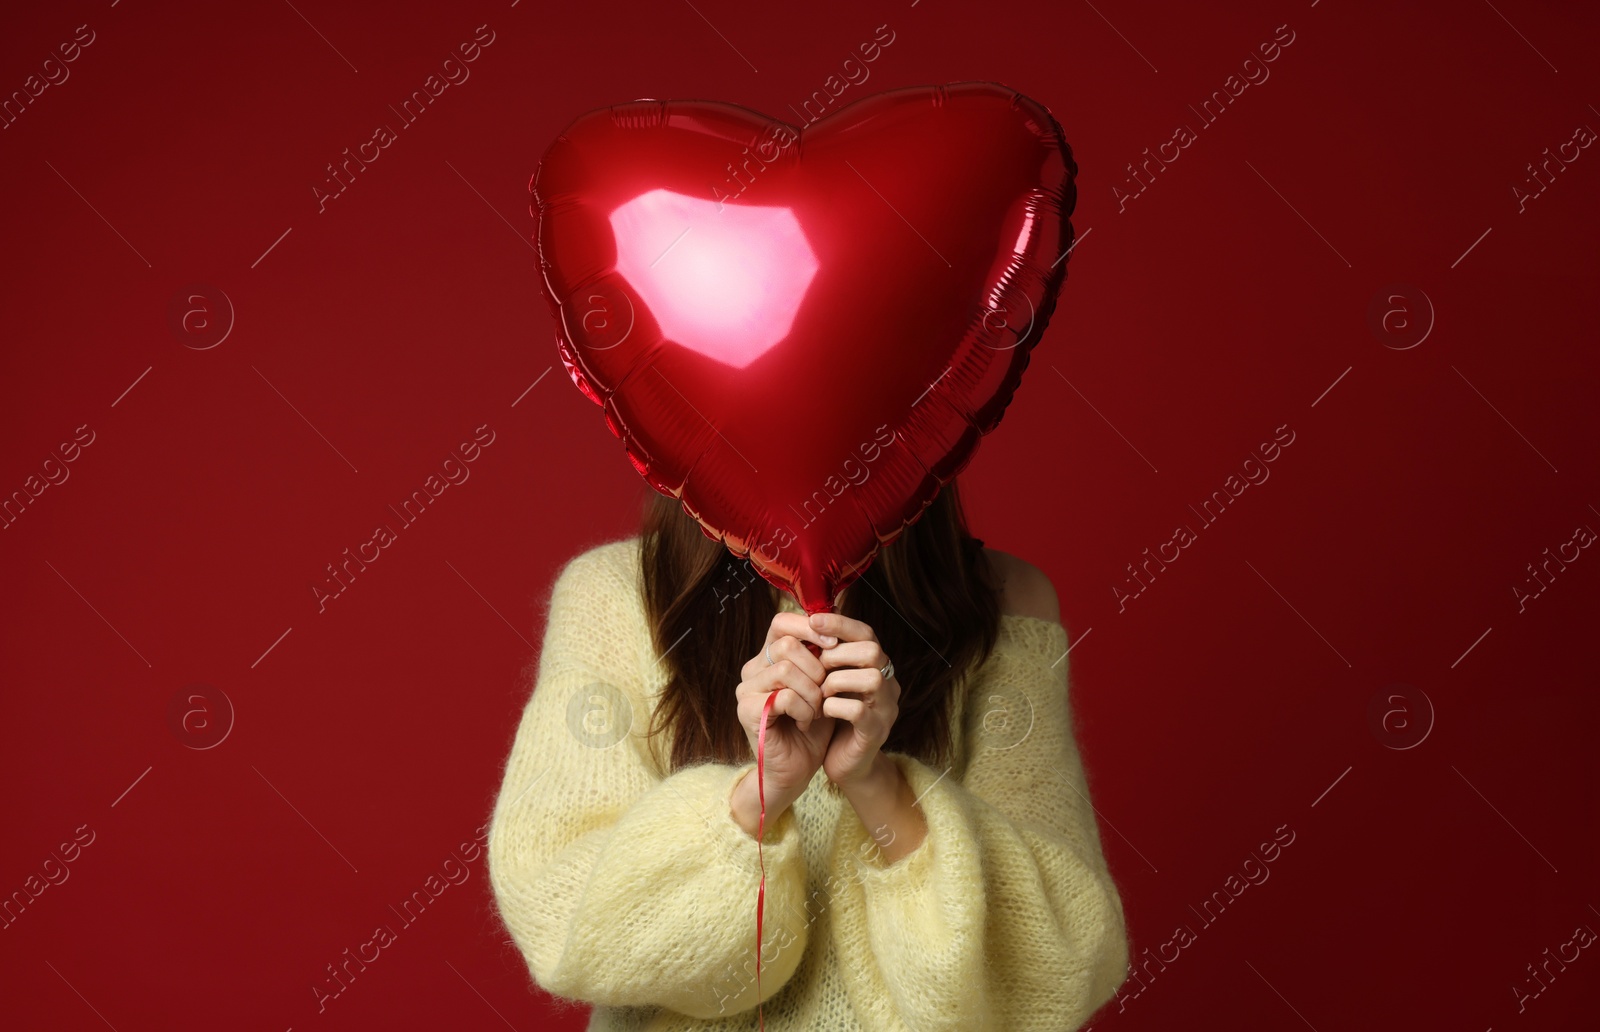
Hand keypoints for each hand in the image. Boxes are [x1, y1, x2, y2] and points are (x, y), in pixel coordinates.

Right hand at [734, 612, 839, 807]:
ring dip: (812, 693)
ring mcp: (746, 689)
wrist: (796, 770)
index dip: (810, 628)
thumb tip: (837, 624)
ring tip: (816, 712)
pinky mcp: (746, 710)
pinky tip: (805, 724)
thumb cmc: (812, 728)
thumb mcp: (823, 687)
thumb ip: (823, 658)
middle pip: (787, 643)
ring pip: (786, 669)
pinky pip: (784, 696)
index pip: (782, 622)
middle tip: (824, 693)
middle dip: (816, 668)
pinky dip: (804, 710)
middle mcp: (753, 669)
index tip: (834, 645)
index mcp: (769, 658)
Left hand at [811, 612, 899, 788]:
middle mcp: (888, 684)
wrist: (846, 764)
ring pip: (871, 678)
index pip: (866, 633)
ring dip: (836, 681)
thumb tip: (812, 619)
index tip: (813, 620)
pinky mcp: (876, 732)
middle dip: (837, 654)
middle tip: (816, 666)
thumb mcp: (830, 681)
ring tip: (820, 691)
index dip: (840, 624)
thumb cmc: (835, 718)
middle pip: (873, 651)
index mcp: (876, 667)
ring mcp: (886, 709)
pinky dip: (835, 707)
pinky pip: (859, 711)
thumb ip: (828, 655)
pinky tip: (823, 711)